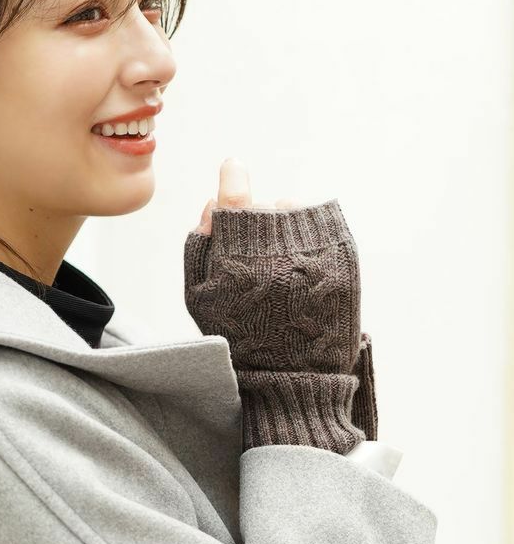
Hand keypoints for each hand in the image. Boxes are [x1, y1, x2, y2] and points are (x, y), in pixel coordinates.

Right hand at [183, 158, 369, 452]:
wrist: (293, 376)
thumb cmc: (239, 336)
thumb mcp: (201, 297)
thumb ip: (199, 245)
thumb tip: (210, 202)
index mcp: (239, 256)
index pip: (235, 199)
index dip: (232, 179)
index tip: (233, 166)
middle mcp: (278, 247)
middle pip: (263, 208)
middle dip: (255, 222)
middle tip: (255, 257)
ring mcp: (314, 251)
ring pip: (293, 212)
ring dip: (284, 226)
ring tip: (281, 265)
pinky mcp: (343, 259)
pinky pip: (323, 223)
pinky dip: (310, 233)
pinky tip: (302, 262)